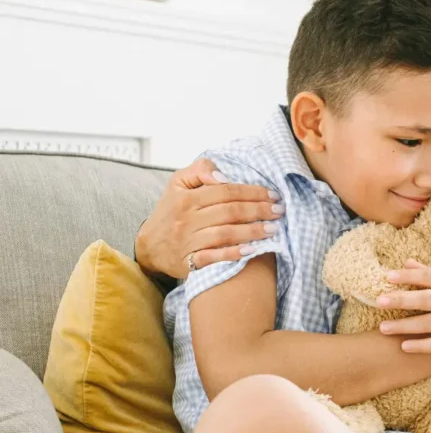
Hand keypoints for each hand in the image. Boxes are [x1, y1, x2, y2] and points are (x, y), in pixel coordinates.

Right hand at [134, 158, 283, 279]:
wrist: (149, 247)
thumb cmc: (170, 211)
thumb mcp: (178, 183)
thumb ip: (199, 170)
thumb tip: (223, 175)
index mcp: (187, 198)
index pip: (226, 192)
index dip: (252, 192)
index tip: (273, 195)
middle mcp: (187, 219)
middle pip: (230, 212)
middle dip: (258, 210)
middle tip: (279, 211)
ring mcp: (188, 242)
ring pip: (225, 234)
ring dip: (252, 231)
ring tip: (273, 229)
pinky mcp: (189, 262)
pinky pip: (214, 258)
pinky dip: (234, 254)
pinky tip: (253, 250)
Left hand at [376, 259, 430, 353]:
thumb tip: (406, 262)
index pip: (429, 277)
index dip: (408, 276)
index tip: (387, 277)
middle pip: (426, 299)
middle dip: (401, 300)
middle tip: (378, 301)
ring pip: (429, 323)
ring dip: (405, 326)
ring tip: (383, 328)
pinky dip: (422, 346)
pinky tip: (404, 346)